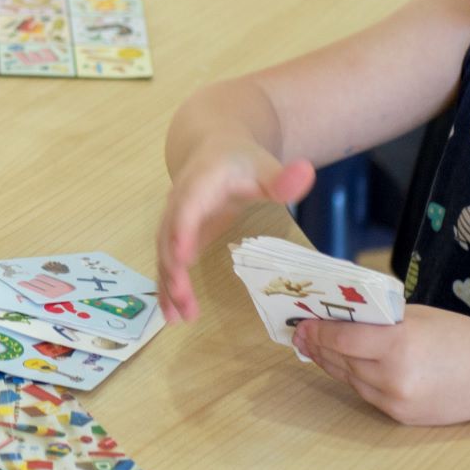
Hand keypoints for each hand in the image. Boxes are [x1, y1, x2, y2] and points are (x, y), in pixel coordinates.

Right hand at [156, 141, 313, 321]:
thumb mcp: (263, 166)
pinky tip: (171, 313)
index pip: (187, 208)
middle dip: (173, 271)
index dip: (183, 231)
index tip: (183, 259)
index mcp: (198, 184)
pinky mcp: (176, 237)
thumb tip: (306, 173)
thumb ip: (282, 177)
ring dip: (168, 286)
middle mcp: (177, 203)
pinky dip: (167, 287)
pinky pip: (167, 263)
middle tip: (184, 303)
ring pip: (164, 255)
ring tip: (175, 319)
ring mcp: (173, 221)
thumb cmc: (242, 162)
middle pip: (169, 238)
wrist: (214, 151)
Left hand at [294, 305, 469, 425]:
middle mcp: (394, 376)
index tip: (302, 322)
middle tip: (301, 333)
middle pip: (341, 360)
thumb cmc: (462, 337)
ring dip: (332, 363)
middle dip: (318, 346)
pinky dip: (355, 379)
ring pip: (350, 379)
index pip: (342, 337)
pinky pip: (368, 394)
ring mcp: (397, 401)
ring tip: (316, 348)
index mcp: (399, 343)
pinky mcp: (402, 417)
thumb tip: (340, 318)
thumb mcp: (418, 317)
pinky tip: (347, 366)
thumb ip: (380, 320)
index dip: (318, 330)